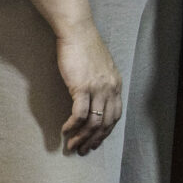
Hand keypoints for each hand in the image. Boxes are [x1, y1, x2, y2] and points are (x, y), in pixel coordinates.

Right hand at [54, 22, 123, 155]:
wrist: (78, 32)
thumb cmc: (85, 47)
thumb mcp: (101, 68)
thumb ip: (101, 83)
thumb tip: (94, 98)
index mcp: (116, 85)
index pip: (115, 116)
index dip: (105, 132)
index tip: (95, 142)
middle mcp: (110, 89)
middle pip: (106, 123)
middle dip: (94, 140)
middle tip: (83, 150)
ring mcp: (98, 88)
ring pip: (94, 123)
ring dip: (82, 137)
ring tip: (72, 146)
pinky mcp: (82, 87)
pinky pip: (80, 114)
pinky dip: (73, 126)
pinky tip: (65, 130)